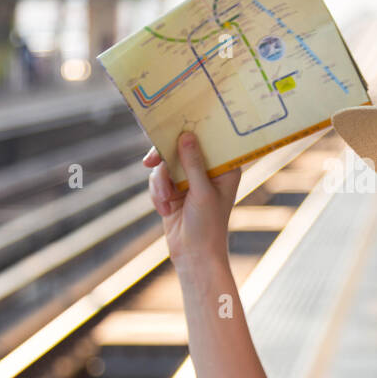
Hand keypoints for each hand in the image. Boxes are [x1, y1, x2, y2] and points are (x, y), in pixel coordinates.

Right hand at [143, 131, 241, 269]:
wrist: (193, 255)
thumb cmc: (208, 225)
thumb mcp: (202, 192)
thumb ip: (193, 163)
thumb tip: (186, 136)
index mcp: (225, 167)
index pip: (210, 139)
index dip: (193, 129)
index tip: (176, 122)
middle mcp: (208, 169)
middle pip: (182, 147)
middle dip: (166, 157)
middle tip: (151, 160)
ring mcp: (189, 179)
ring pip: (165, 163)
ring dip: (160, 182)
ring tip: (164, 200)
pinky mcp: (173, 189)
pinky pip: (157, 179)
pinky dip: (157, 192)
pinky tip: (163, 209)